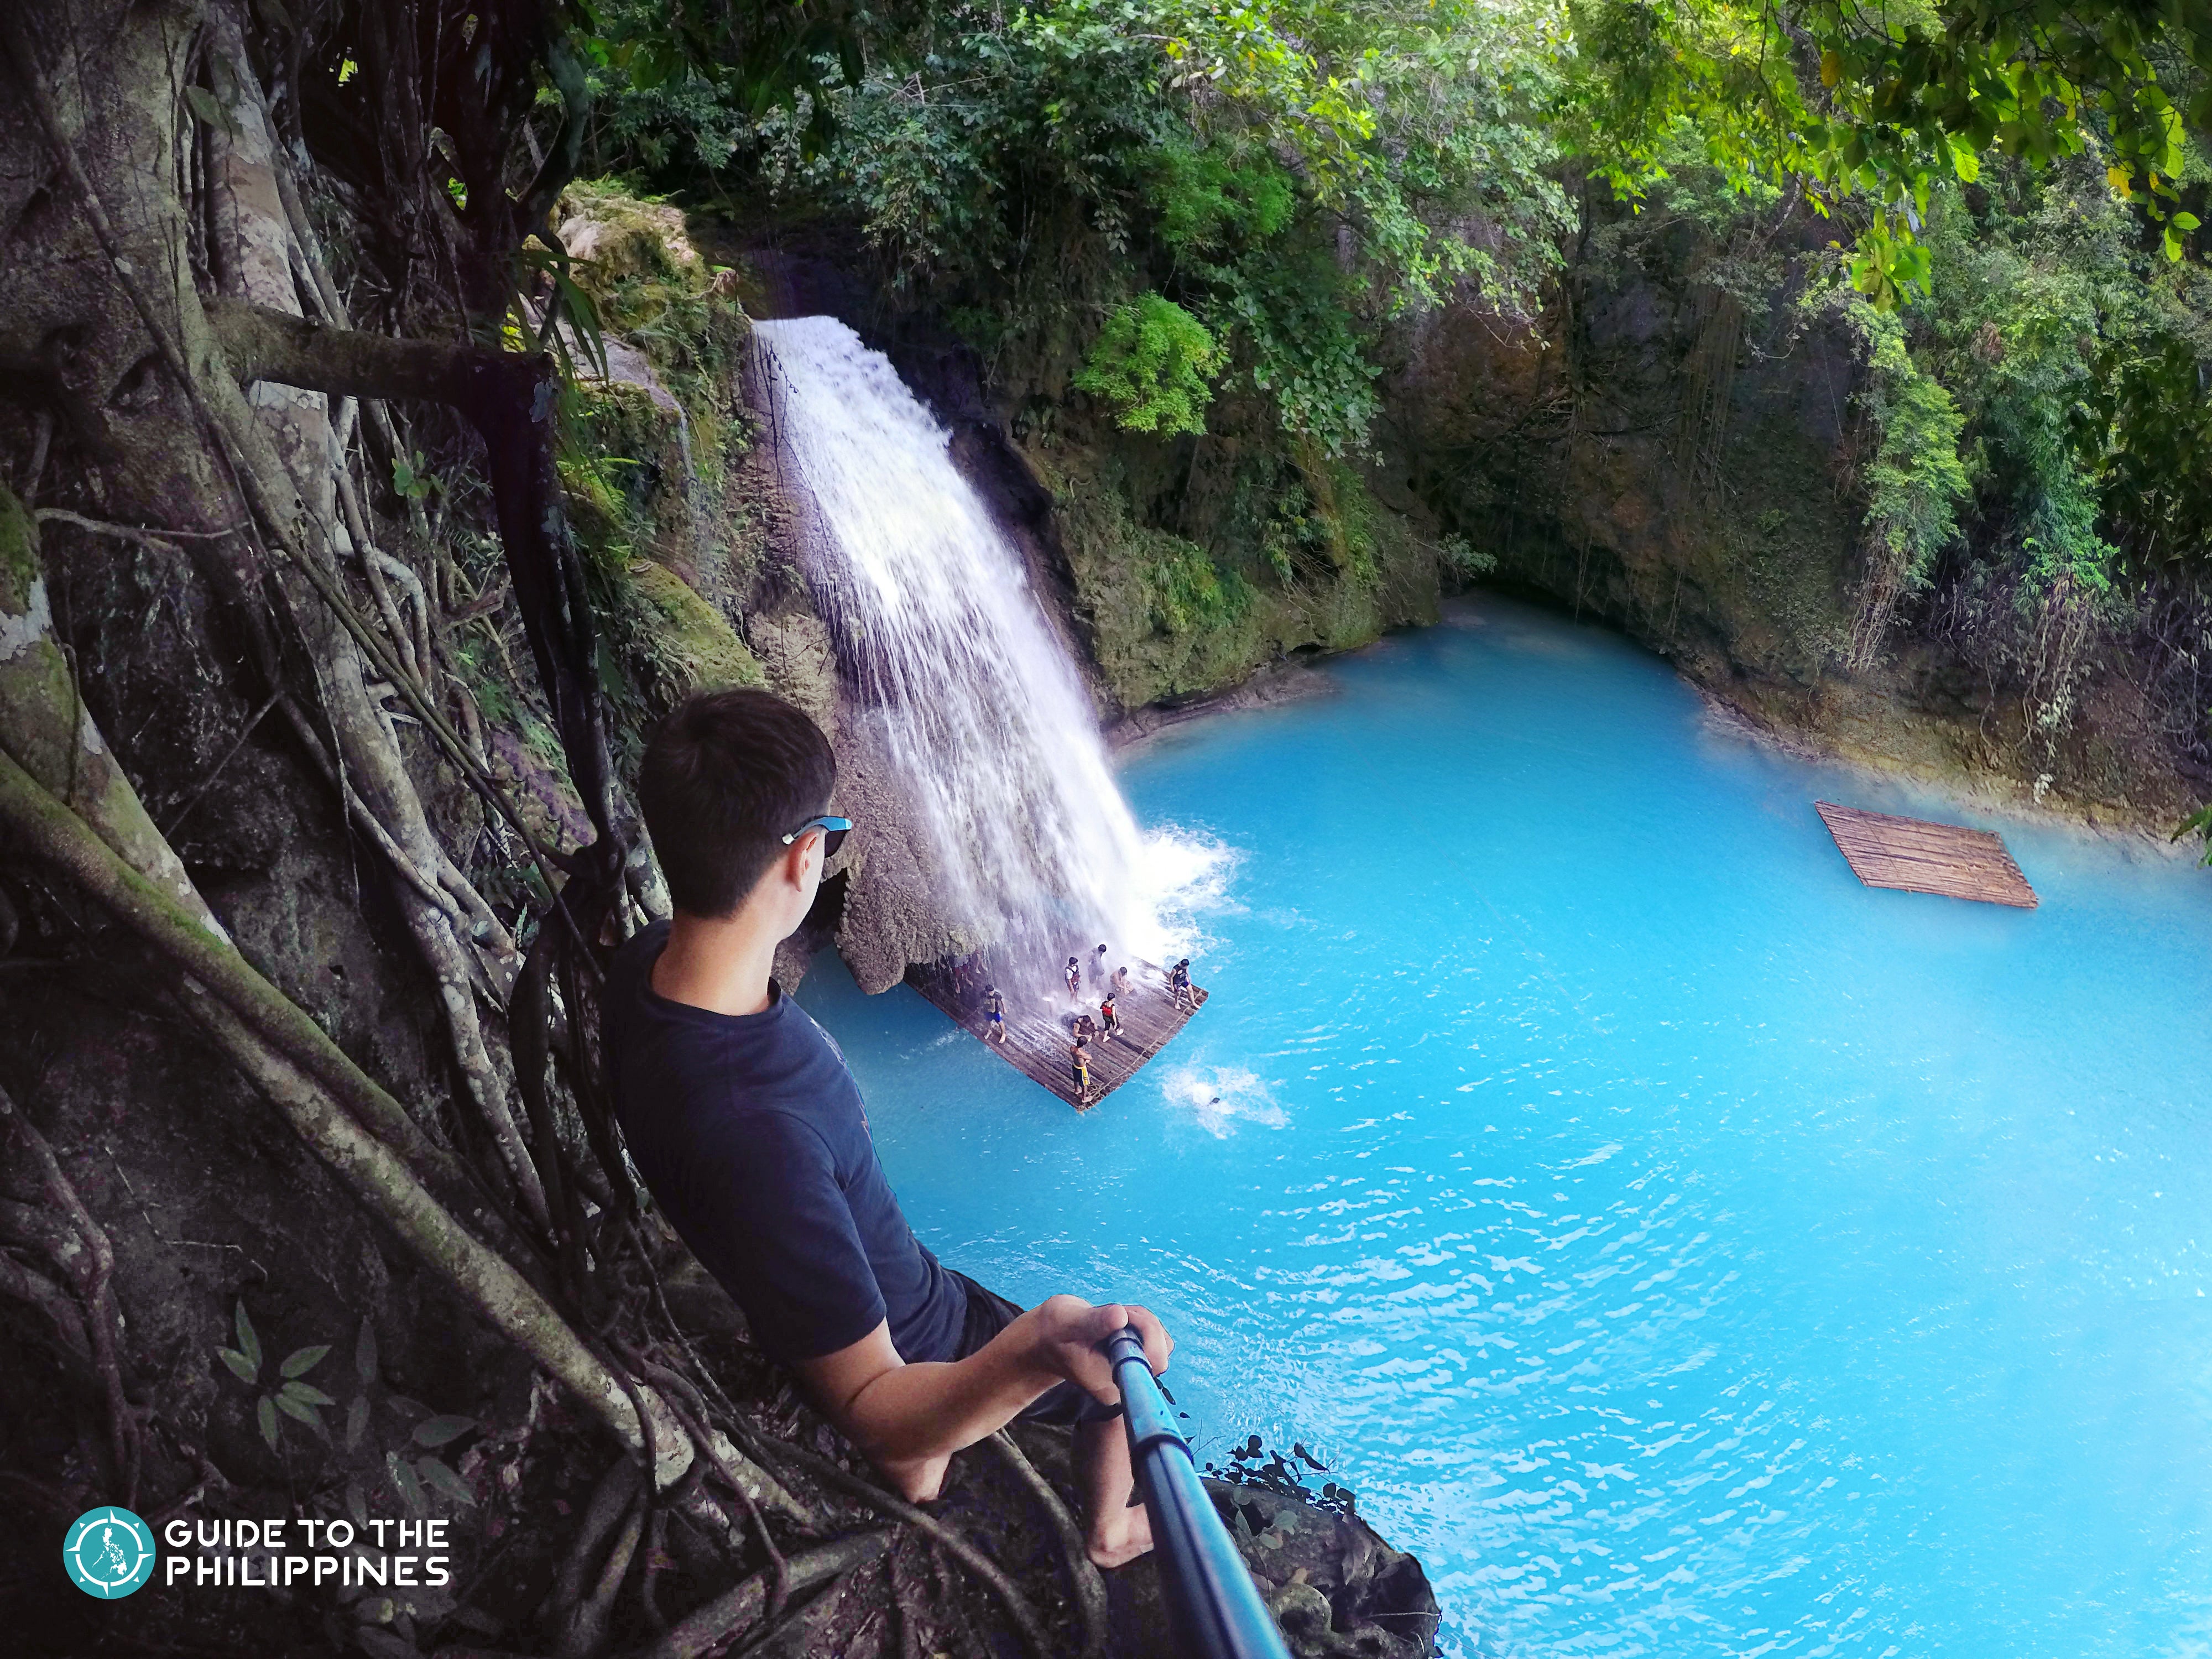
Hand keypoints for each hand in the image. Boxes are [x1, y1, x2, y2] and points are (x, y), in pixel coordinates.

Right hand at [1028, 1295, 1173, 1404]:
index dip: (1146, 1336)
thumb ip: (1094, 1322)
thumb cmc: (1054, 1334)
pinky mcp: (1136, 1356)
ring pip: (1160, 1339)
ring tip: (1109, 1317)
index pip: (1151, 1365)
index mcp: (1112, 1386)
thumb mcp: (1069, 1324)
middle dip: (1141, 1323)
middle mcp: (1126, 1382)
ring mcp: (1132, 1369)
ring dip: (1139, 1318)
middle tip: (1112, 1315)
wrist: (1047, 1339)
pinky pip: (1154, 1334)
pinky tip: (1115, 1319)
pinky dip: (1139, 1319)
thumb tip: (1120, 1316)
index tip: (1121, 1322)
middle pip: (1160, 1350)